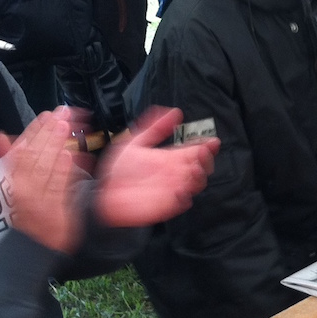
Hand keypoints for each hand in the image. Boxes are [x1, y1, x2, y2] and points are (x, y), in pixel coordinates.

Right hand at [0, 108, 88, 254]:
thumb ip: (6, 162)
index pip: (20, 153)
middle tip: (62, 113)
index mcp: (9, 185)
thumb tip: (1, 136)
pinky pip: (59, 191)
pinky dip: (64, 172)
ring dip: (57, 146)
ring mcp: (39, 205)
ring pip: (47, 170)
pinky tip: (71, 156)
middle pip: (34, 158)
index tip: (45, 115)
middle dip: (48, 133)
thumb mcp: (7, 190)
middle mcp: (23, 194)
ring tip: (67, 126)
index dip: (33, 132)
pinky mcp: (55, 216)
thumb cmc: (22, 218)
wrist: (28, 254)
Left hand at [94, 106, 218, 226]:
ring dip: (198, 176)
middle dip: (206, 161)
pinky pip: (181, 202)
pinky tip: (181, 189)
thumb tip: (174, 112)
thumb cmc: (118, 170)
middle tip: (202, 154)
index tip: (212, 142)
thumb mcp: (134, 142)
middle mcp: (174, 173)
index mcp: (170, 158)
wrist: (104, 193)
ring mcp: (172, 190)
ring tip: (193, 168)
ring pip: (196, 184)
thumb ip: (154, 127)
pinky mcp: (166, 205)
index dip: (206, 146)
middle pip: (201, 167)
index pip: (195, 151)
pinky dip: (183, 196)